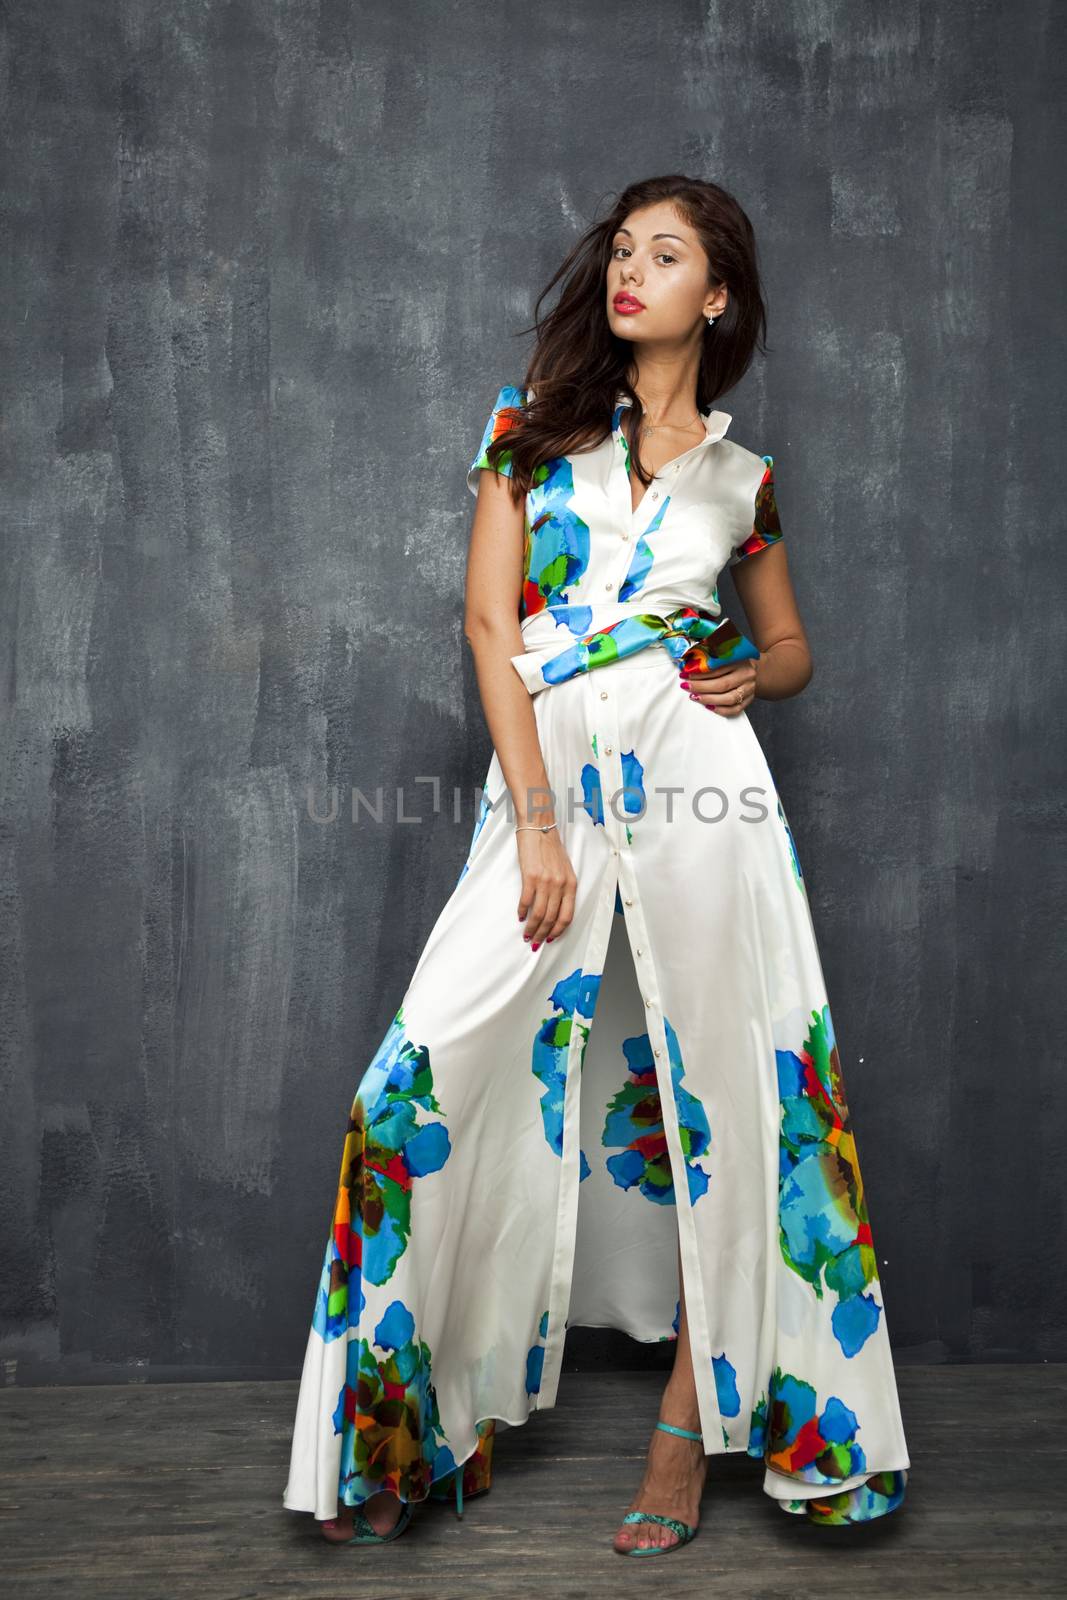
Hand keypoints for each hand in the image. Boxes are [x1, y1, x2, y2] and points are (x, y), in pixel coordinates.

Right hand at [515, 826, 576, 949]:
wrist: (539, 827)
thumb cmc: (551, 847)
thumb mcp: (564, 869)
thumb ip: (563, 888)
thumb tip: (554, 909)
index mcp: (571, 884)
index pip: (567, 916)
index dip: (558, 931)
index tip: (550, 938)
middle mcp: (560, 885)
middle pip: (552, 918)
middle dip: (542, 934)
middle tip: (534, 942)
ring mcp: (545, 881)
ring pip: (539, 914)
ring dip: (532, 927)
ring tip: (526, 934)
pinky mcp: (530, 876)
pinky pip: (526, 901)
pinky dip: (522, 911)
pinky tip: (519, 917)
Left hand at [678, 658, 757, 715]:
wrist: (758, 670)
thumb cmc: (737, 661)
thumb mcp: (728, 654)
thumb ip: (713, 657)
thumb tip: (689, 663)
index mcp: (740, 660)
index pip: (718, 668)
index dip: (700, 673)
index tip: (685, 674)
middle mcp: (746, 675)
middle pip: (722, 684)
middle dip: (701, 687)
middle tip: (686, 686)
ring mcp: (749, 689)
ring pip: (729, 698)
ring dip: (708, 699)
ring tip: (694, 696)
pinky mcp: (749, 700)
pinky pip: (735, 709)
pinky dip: (720, 710)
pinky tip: (708, 706)